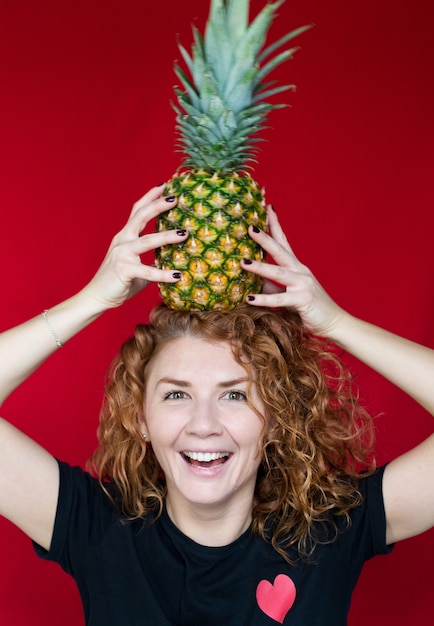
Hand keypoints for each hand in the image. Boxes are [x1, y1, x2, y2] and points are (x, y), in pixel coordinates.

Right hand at [79, 185, 187, 310]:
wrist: (97, 297)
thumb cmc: (118, 283)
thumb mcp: (136, 269)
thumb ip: (151, 263)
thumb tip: (173, 267)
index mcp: (125, 237)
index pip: (138, 210)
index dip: (150, 196)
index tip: (165, 185)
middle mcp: (122, 240)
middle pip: (141, 216)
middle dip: (158, 205)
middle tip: (176, 198)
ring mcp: (121, 253)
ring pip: (147, 241)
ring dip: (167, 236)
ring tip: (184, 234)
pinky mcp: (123, 269)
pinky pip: (147, 271)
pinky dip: (163, 274)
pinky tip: (177, 276)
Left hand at [241, 206, 346, 337]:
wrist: (333, 323)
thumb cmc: (309, 308)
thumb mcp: (287, 294)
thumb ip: (272, 286)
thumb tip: (252, 283)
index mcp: (296, 267)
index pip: (284, 242)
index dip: (275, 225)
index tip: (267, 208)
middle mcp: (300, 271)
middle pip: (280, 251)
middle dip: (265, 238)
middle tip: (250, 227)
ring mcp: (302, 284)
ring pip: (278, 273)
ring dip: (259, 266)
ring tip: (243, 261)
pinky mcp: (302, 299)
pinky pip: (280, 299)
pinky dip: (264, 298)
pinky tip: (249, 298)